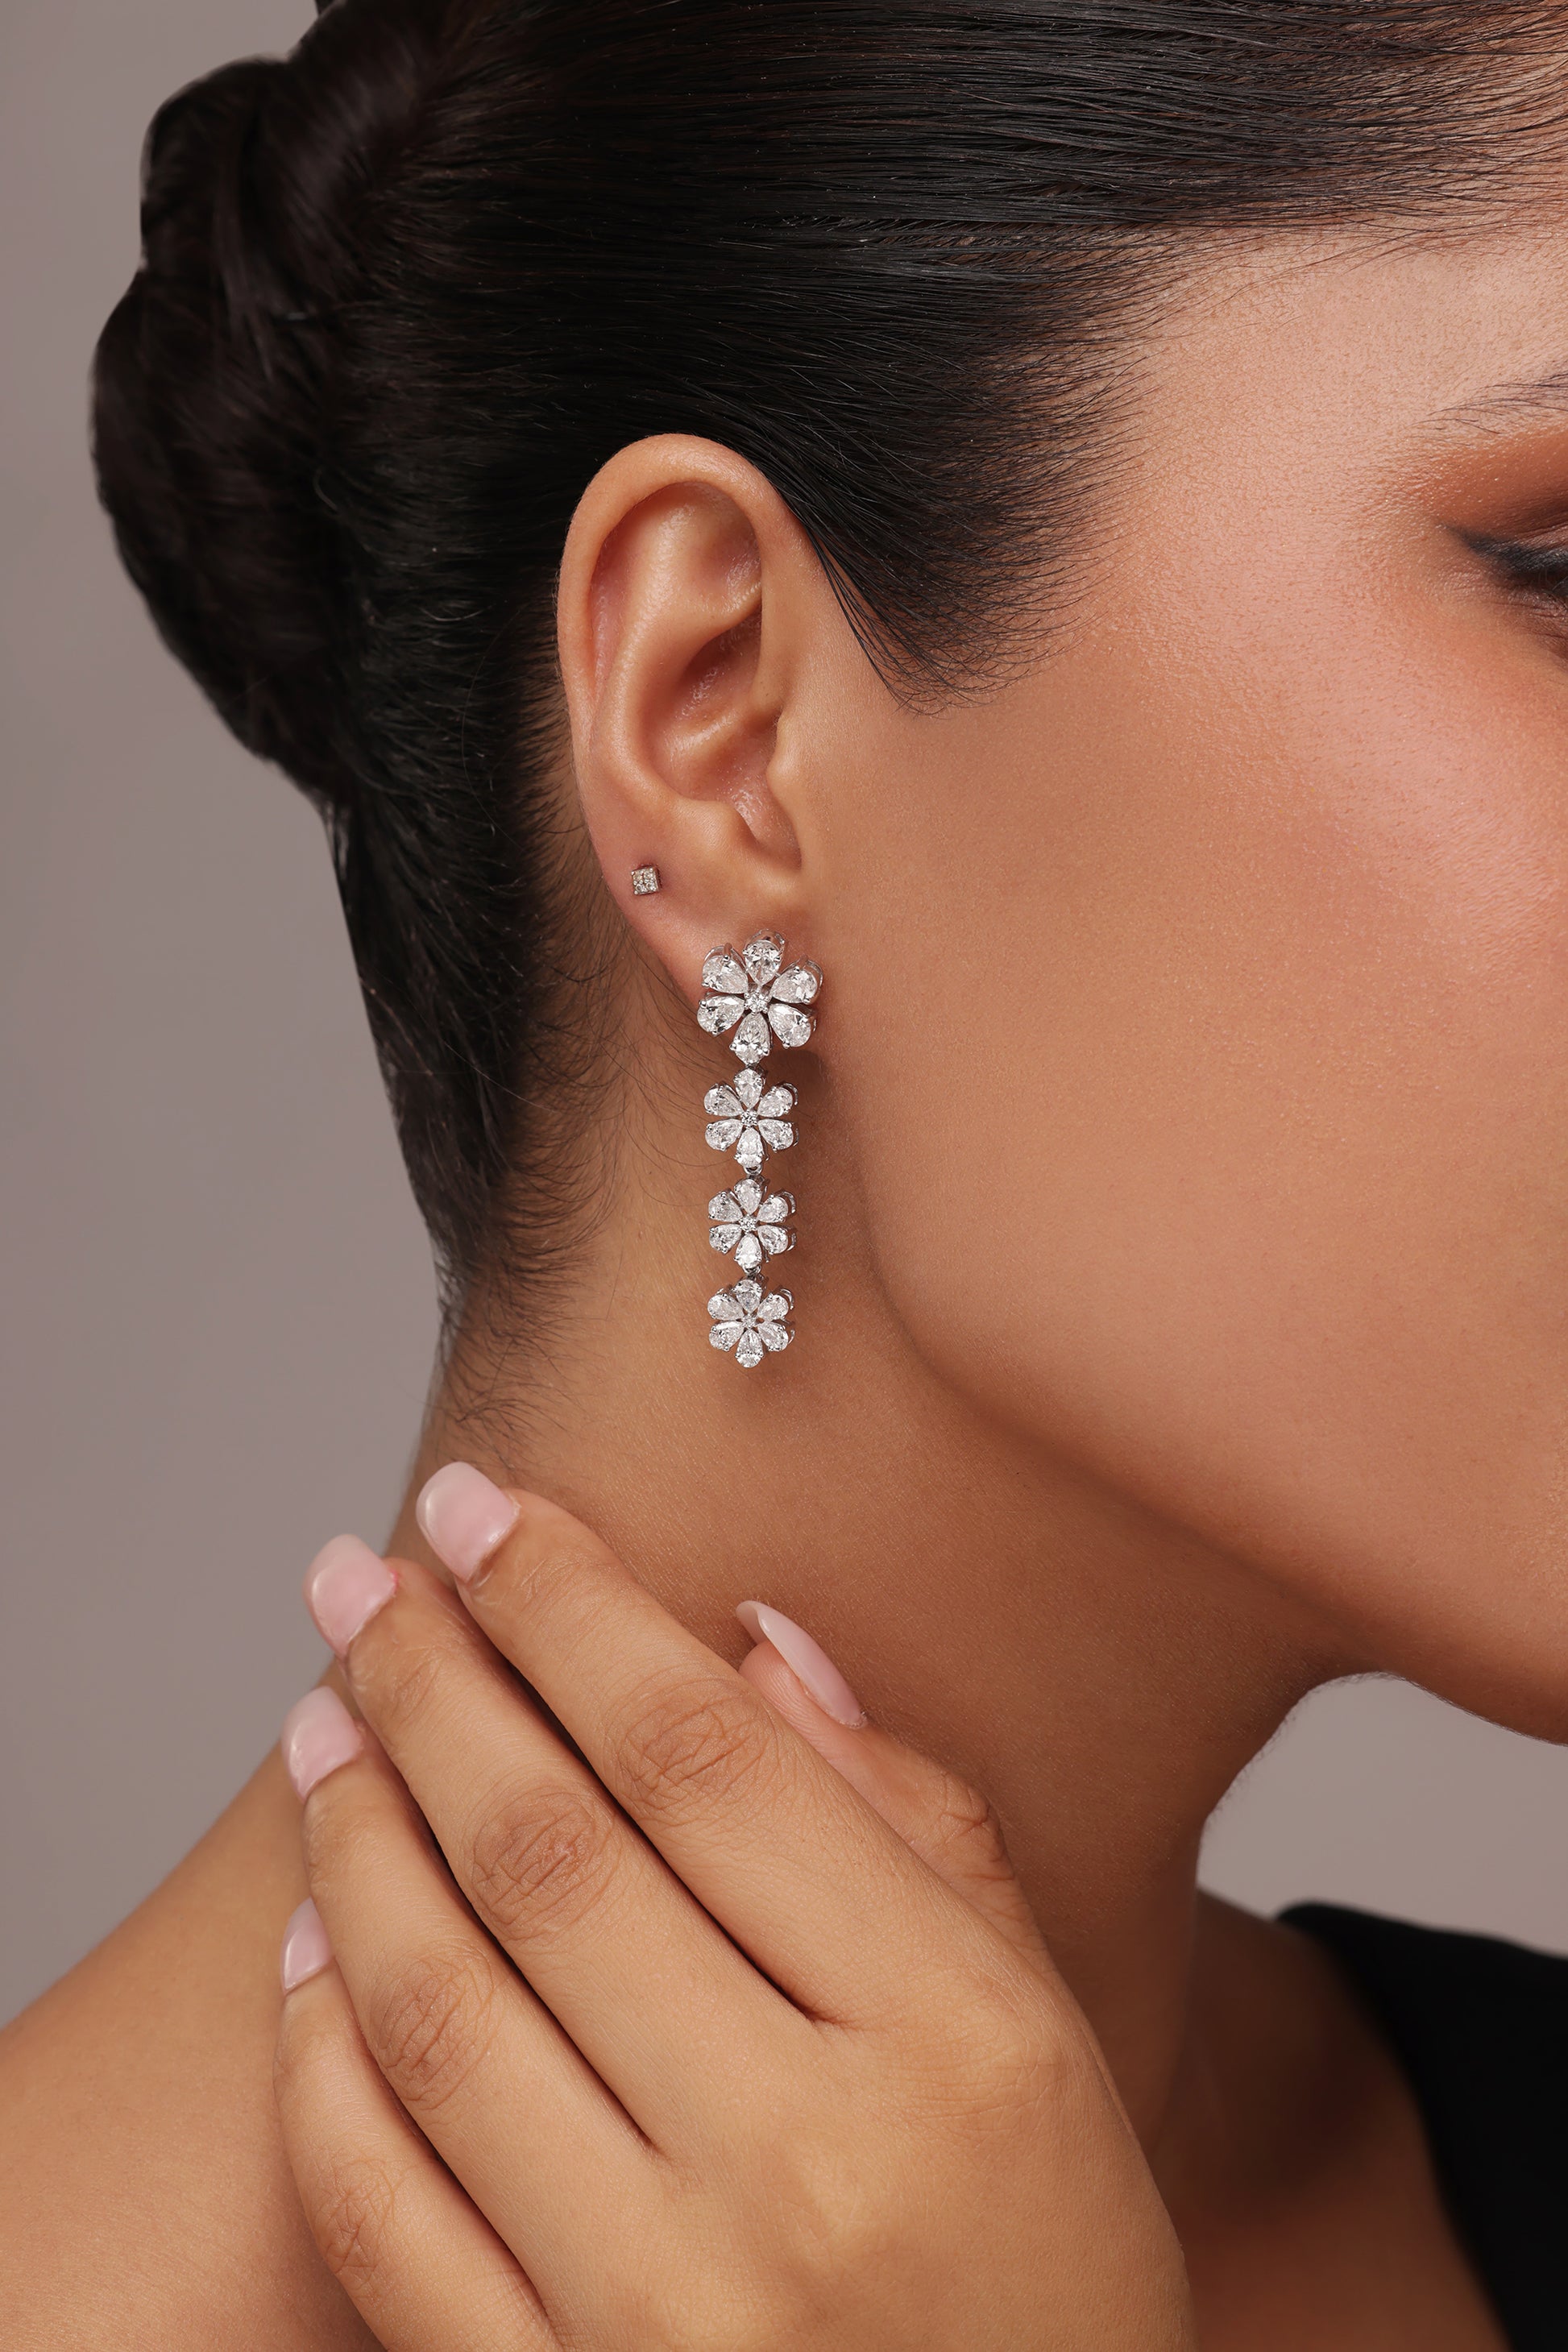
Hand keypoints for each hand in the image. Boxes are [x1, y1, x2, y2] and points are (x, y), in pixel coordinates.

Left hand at [272, 1468, 1195, 2350]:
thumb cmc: (1046, 2270)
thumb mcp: (1046, 2029)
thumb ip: (915, 1824)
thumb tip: (750, 1638)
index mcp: (958, 2042)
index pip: (707, 1761)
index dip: (575, 1607)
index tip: (485, 1509)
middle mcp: (807, 2169)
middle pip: (554, 1856)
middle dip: (434, 1681)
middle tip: (360, 1577)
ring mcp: (664, 2314)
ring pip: (444, 2009)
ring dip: (358, 1836)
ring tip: (325, 1724)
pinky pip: (381, 2210)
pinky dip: (321, 2056)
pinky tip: (313, 1939)